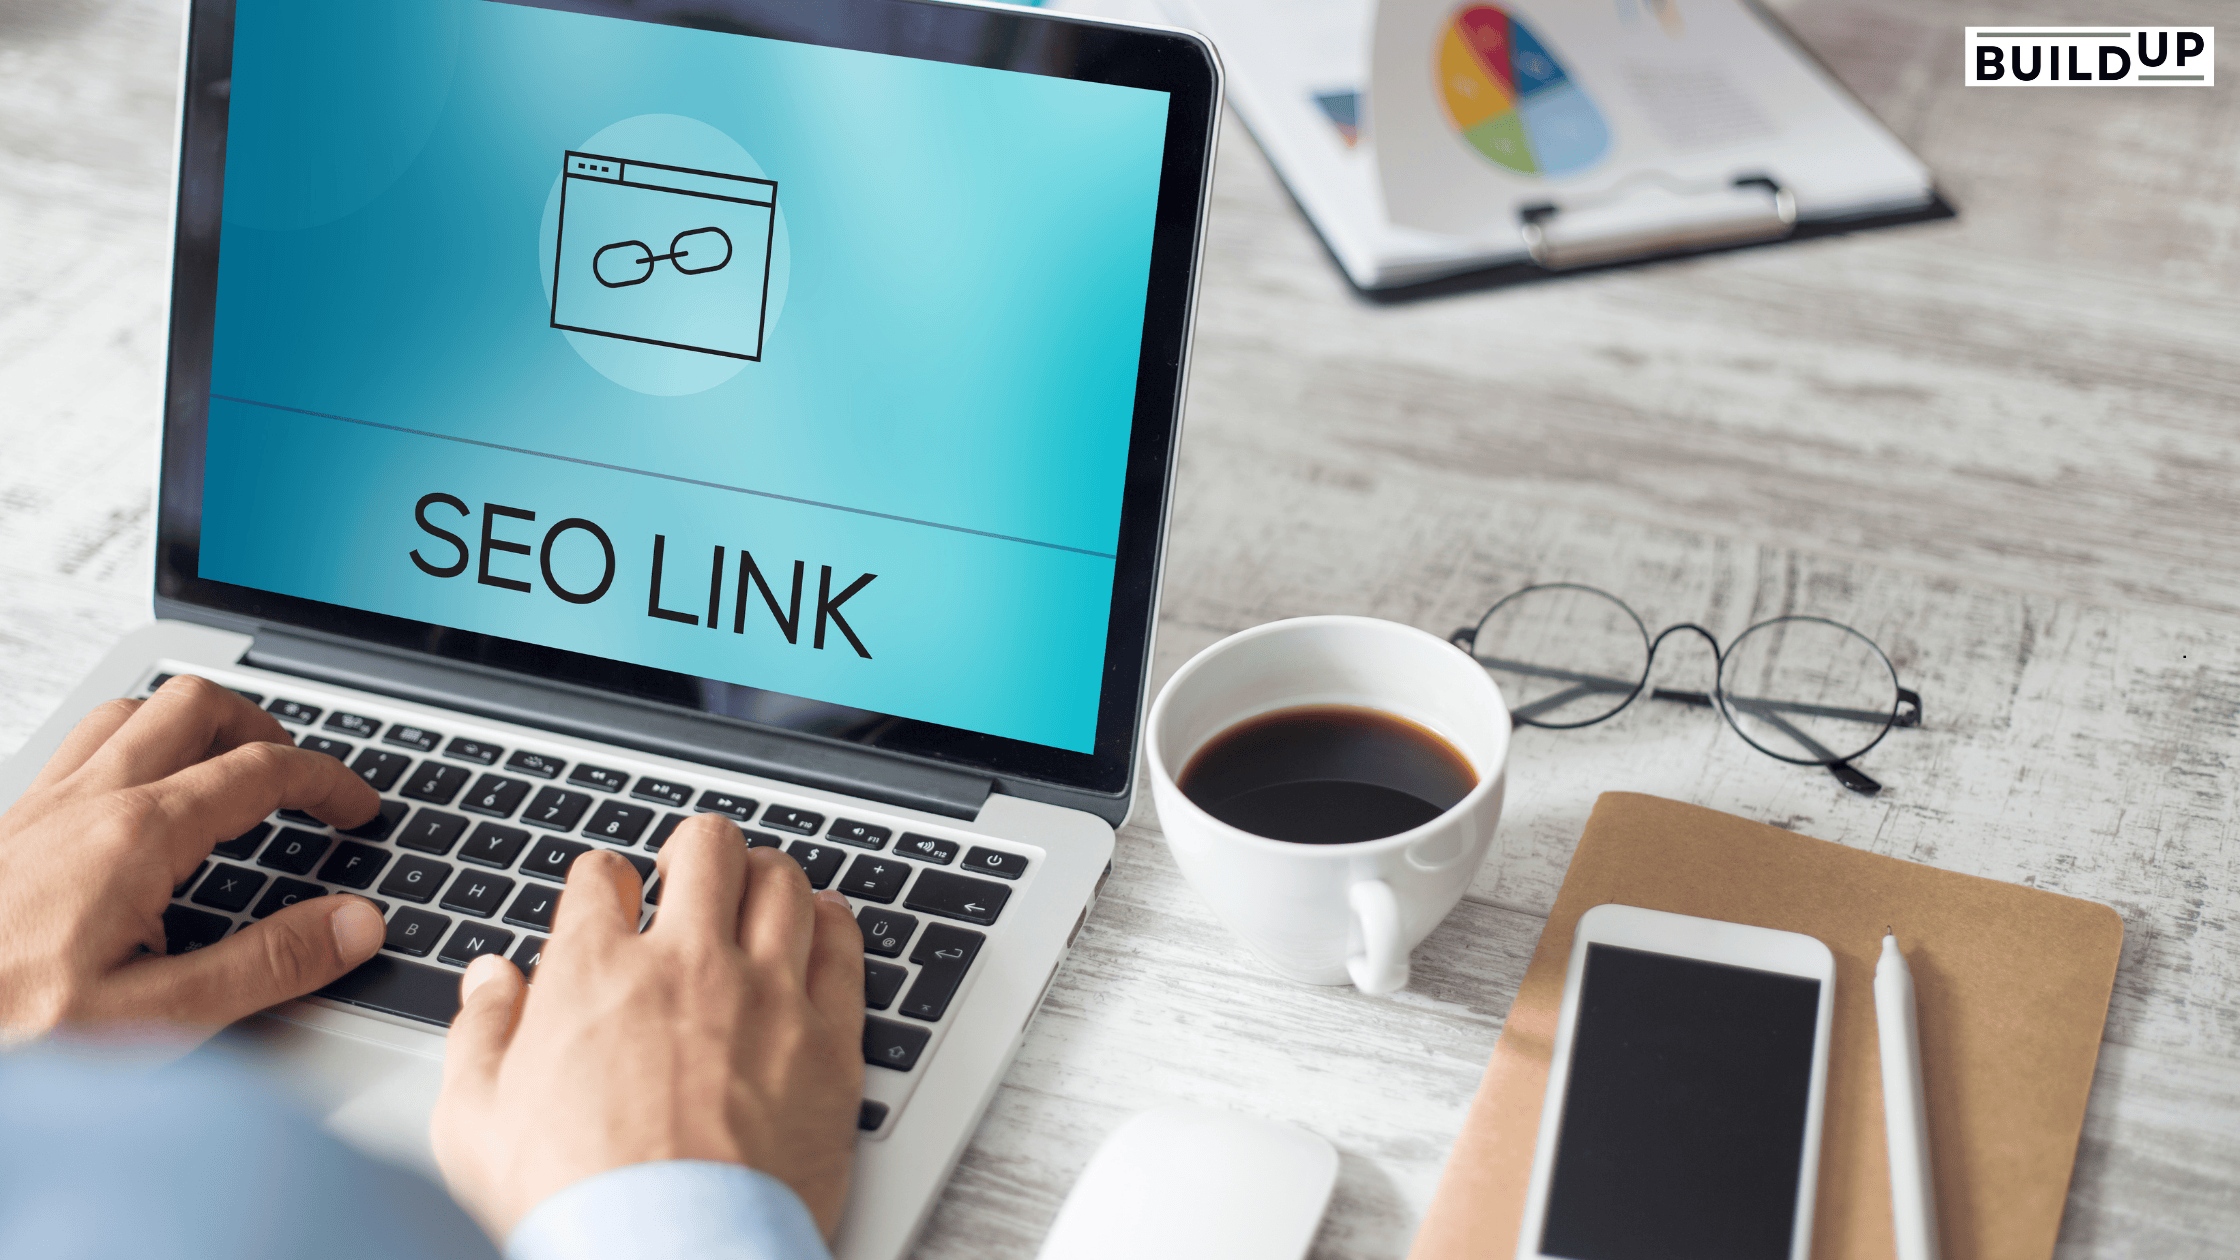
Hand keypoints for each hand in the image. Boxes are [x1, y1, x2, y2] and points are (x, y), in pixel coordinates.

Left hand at [0, 676, 387, 1043]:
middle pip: (193, 706)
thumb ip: (267, 967)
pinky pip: (78, 751)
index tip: (356, 809)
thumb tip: (353, 924)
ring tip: (224, 769)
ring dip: (189, 726)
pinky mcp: (7, 831)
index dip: (327, 781)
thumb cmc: (7, 1032)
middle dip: (263, 727)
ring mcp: (38, 810)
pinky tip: (136, 808)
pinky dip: (130, 752)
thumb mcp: (156, 1021)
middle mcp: (85, 803)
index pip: (261, 770)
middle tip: (297, 775)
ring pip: (128, 713)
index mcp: (137, 837)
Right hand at [432, 816, 866, 1240]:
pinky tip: (823, 924)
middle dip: (694, 849)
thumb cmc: (576, 1204)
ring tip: (757, 889)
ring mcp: (766, 997)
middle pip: (707, 849)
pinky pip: (844, 950)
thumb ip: (480, 1034)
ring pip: (783, 884)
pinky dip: (833, 925)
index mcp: (595, 973)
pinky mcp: (827, 1042)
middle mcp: (687, 965)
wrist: (668, 1256)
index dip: (602, 881)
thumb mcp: (474, 1123)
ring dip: (767, 875)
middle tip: (692, 871)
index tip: (608, 897)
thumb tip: (489, 981)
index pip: (601, 878)